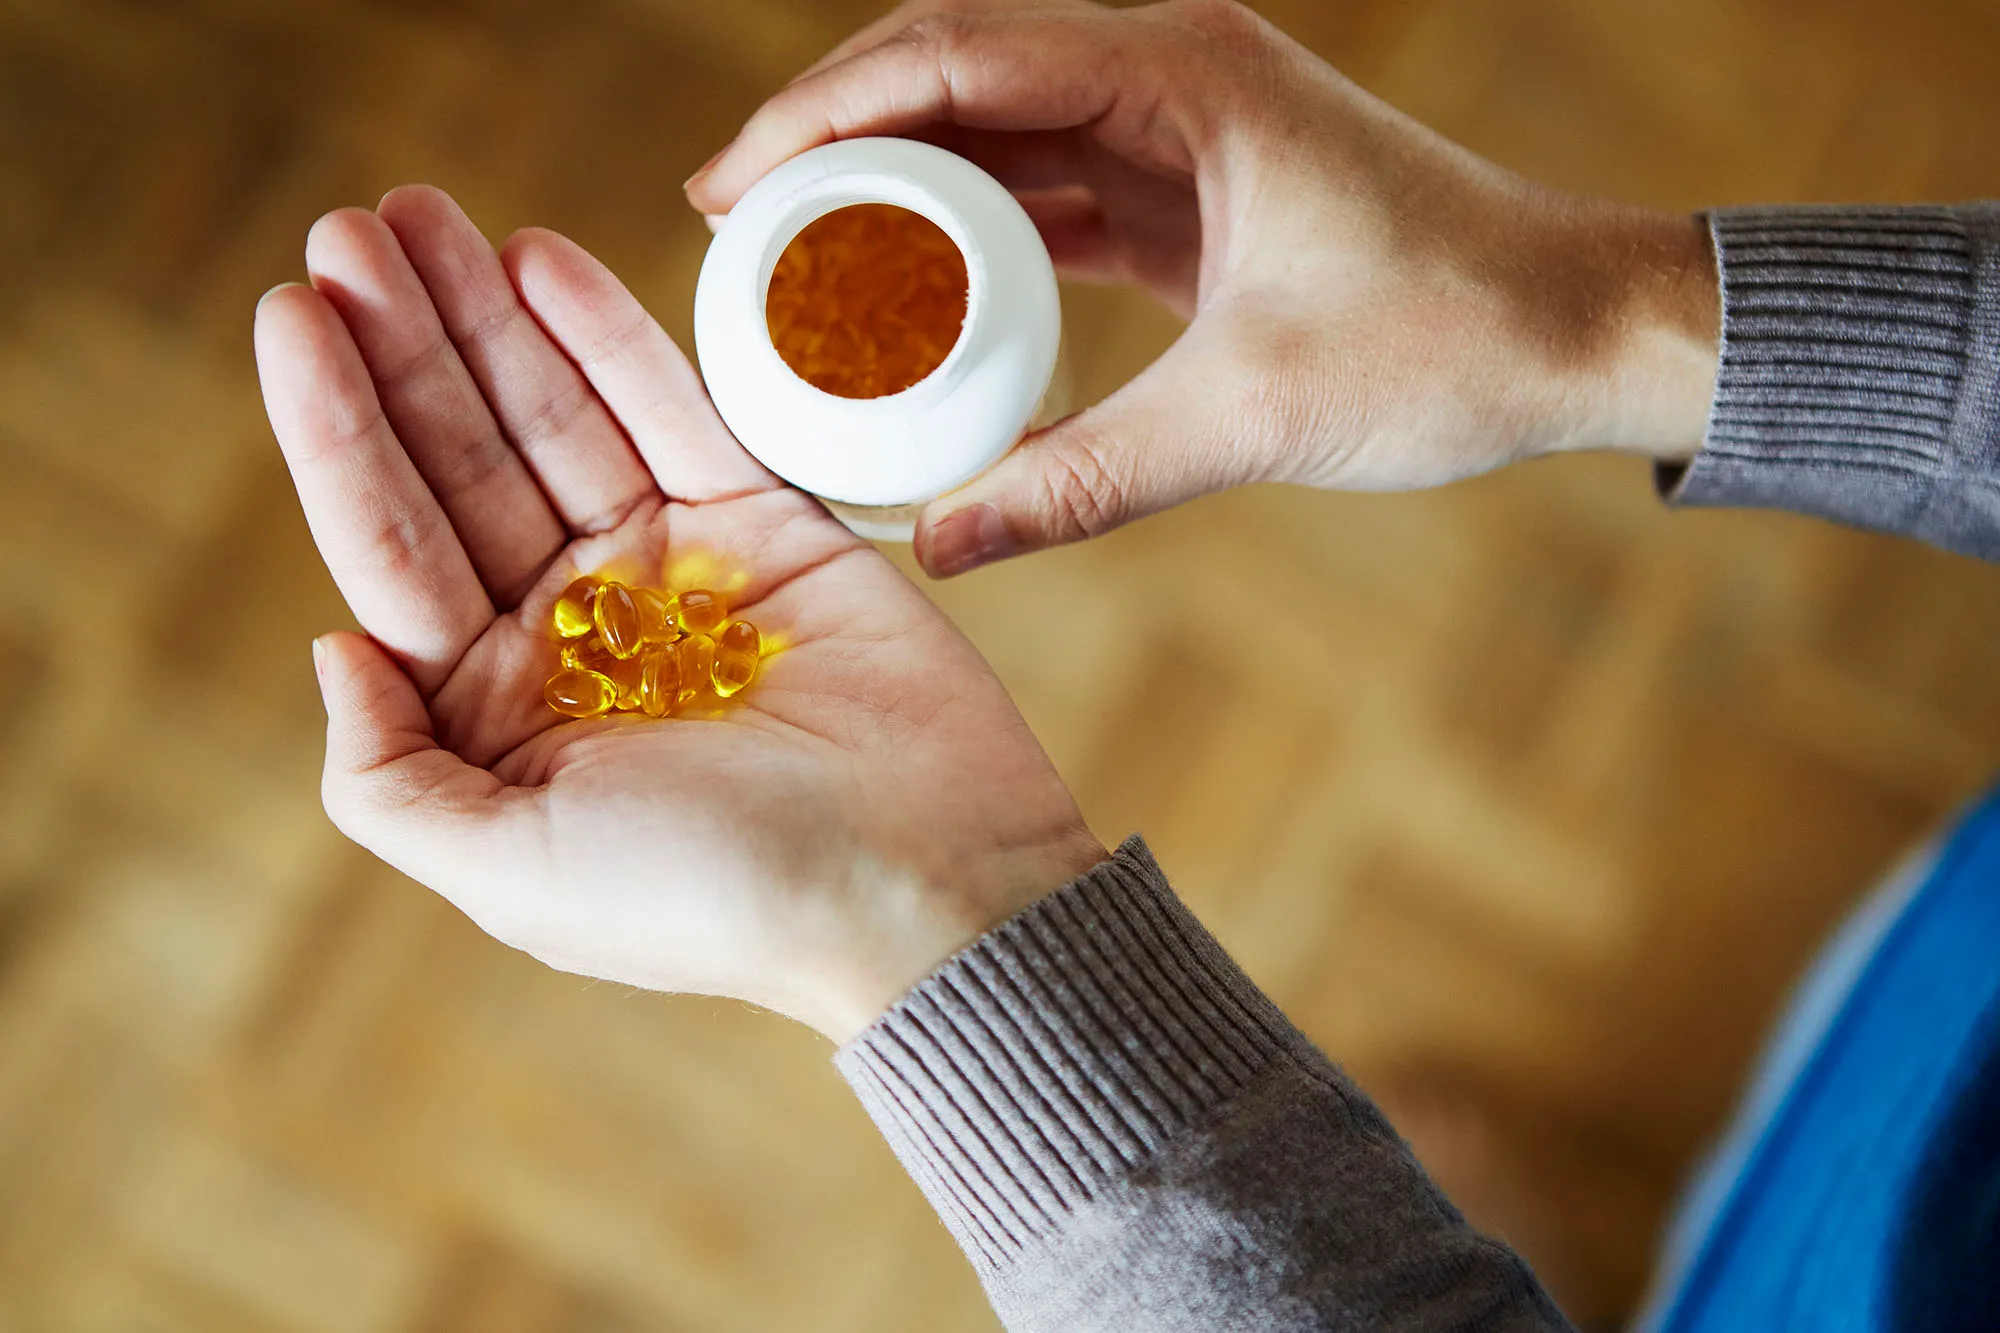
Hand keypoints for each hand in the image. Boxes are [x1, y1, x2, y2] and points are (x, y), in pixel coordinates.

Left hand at [255, 186, 1104, 1041]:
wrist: (923, 882)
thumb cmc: (722, 899)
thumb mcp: (514, 875)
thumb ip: (391, 779)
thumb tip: (332, 646)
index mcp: (502, 709)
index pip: (393, 541)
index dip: (336, 426)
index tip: (290, 311)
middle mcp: (575, 630)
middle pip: (464, 460)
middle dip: (405, 345)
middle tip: (349, 230)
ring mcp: (673, 570)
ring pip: (557, 417)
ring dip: (487, 317)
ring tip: (423, 219)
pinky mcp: (768, 527)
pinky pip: (675, 411)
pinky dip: (609, 336)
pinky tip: (540, 261)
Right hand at [687, 0, 1720, 576]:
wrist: (1577, 329)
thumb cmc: (1451, 338)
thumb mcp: (1252, 414)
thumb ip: (1087, 480)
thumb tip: (941, 549)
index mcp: (1179, 73)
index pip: (950, 54)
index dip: (816, 113)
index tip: (722, 193)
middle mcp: (1167, 72)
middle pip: (948, 74)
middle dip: (827, 145)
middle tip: (731, 239)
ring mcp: (1175, 127)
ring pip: (989, 133)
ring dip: (890, 193)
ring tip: (792, 275)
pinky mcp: (1186, 188)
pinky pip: (1042, 194)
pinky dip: (965, 240)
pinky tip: (903, 303)